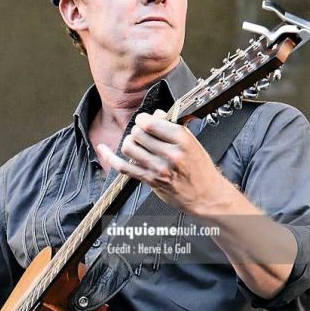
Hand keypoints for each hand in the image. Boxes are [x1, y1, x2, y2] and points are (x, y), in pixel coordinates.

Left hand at [97, 109, 224, 214]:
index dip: (144, 119)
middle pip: (138, 133)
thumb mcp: (192, 143)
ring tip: (137, 144)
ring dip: (130, 142)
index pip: (151, 122)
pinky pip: (123, 167)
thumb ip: (172, 128)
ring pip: (128, 147)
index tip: (146, 121)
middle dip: (138, 131)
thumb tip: (154, 114)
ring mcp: (158, 169)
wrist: (206, 196)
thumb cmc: (200, 169)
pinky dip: (109, 157)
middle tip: (144, 135)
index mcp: (182, 140)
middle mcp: (170, 154)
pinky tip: (103, 149)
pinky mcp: (150, 181)